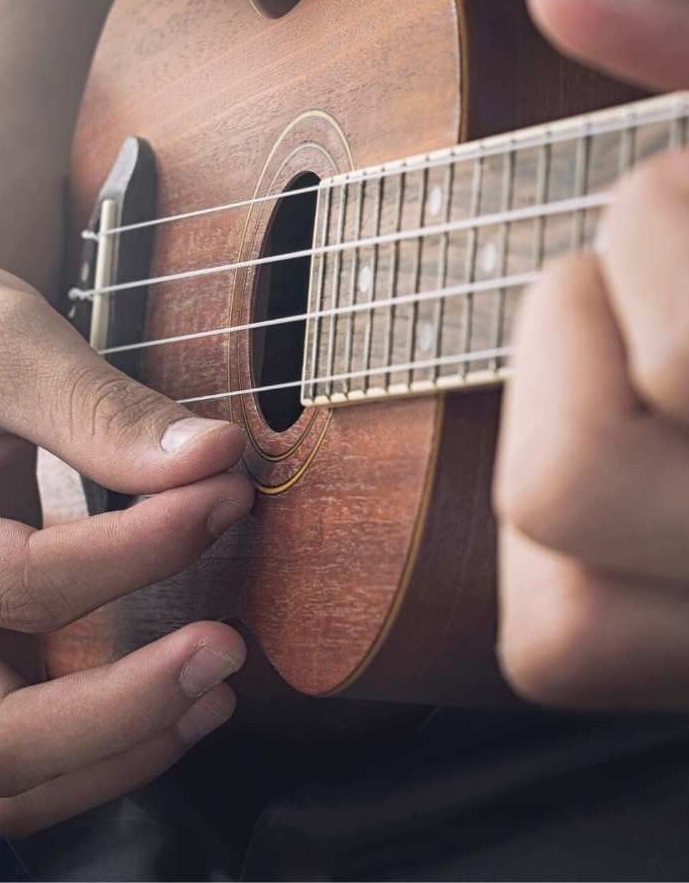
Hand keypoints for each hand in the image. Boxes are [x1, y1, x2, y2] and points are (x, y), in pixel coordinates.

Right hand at [0, 271, 253, 835]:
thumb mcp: (2, 352)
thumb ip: (92, 408)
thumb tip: (209, 455)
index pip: (20, 581)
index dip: (138, 548)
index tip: (226, 490)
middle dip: (120, 705)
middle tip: (226, 648)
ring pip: (4, 774)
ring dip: (118, 749)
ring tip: (218, 691)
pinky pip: (16, 765)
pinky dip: (94, 760)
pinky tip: (177, 715)